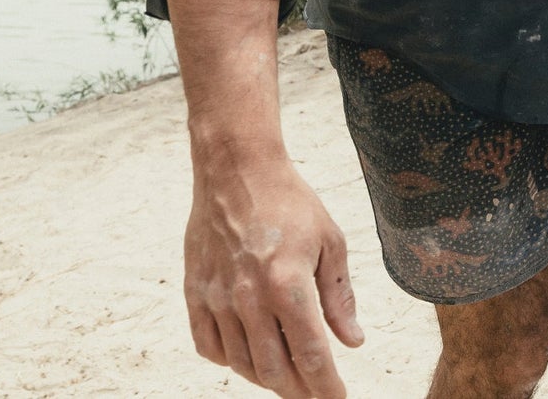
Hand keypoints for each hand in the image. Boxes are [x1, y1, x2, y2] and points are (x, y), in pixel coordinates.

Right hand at [184, 154, 363, 397]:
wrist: (237, 171)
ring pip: (242, 365)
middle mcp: (249, 299)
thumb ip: (339, 297)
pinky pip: (210, 347)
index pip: (311, 356)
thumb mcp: (329, 241)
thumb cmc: (291, 202)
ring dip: (268, 379)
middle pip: (275, 371)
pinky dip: (232, 361)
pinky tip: (250, 355)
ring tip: (288, 377)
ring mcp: (217, 299)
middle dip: (300, 391)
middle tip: (316, 393)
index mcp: (288, 284)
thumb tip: (353, 343)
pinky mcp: (195, 294)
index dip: (326, 387)